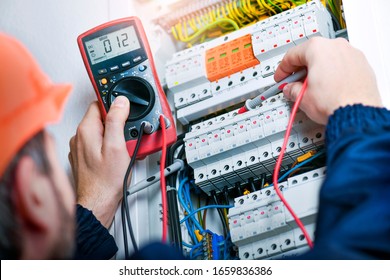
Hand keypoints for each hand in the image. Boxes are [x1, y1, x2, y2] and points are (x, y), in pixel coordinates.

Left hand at [69, 96, 129, 227]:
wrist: (98, 203)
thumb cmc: (105, 180)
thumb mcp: (117, 146)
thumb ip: (117, 120)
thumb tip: (120, 102)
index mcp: (86, 130)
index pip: (99, 103)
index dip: (115, 106)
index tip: (125, 112)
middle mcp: (80, 137)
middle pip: (102, 118)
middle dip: (118, 124)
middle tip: (128, 136)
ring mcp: (81, 148)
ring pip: (101, 132)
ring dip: (115, 136)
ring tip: (125, 149)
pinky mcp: (85, 158)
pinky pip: (99, 145)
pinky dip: (110, 147)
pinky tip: (118, 157)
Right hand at [274, 37, 381, 124]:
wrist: (357, 113)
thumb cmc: (334, 102)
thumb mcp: (303, 97)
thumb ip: (292, 90)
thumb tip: (291, 89)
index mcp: (318, 48)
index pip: (292, 55)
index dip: (283, 69)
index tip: (281, 77)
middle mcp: (336, 46)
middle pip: (311, 54)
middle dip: (301, 69)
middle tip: (294, 83)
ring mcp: (352, 54)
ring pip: (328, 58)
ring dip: (318, 70)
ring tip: (312, 87)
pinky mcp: (362, 64)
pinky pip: (342, 65)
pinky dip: (333, 73)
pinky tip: (329, 87)